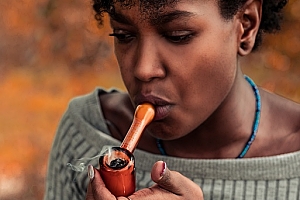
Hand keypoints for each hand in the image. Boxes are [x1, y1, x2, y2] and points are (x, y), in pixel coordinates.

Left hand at [85, 161, 202, 199]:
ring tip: (99, 178)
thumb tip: (158, 167)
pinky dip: (103, 197)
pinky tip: (107, 187)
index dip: (98, 188)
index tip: (94, 172)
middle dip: (95, 189)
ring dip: (97, 193)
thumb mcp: (183, 188)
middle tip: (95, 172)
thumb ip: (169, 177)